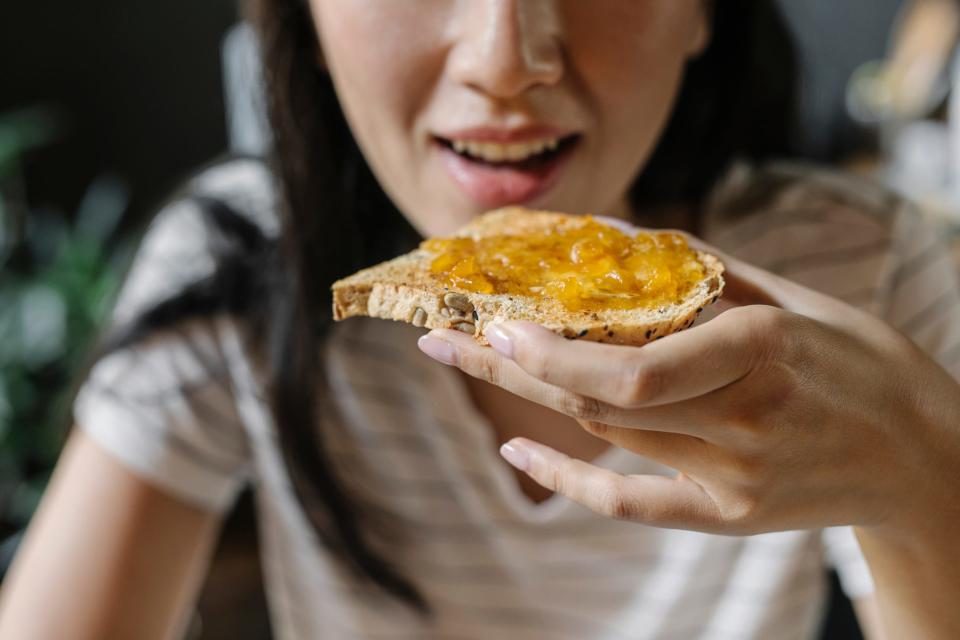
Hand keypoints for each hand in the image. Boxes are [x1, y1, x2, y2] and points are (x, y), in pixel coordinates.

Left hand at [417, 233, 959, 538]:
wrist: (918, 454)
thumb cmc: (857, 361)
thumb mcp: (795, 298)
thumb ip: (706, 270)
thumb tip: (623, 235)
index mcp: (762, 353)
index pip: (635, 369)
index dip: (556, 353)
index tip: (495, 324)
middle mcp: (744, 421)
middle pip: (601, 401)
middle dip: (512, 366)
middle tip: (443, 336)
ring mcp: (734, 477)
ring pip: (610, 437)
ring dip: (531, 398)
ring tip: (472, 361)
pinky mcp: (728, 515)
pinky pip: (634, 504)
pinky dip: (570, 478)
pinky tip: (518, 448)